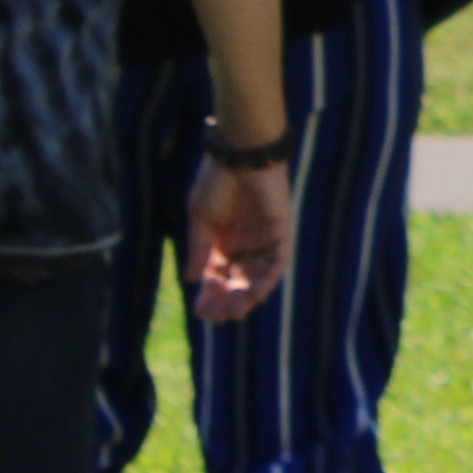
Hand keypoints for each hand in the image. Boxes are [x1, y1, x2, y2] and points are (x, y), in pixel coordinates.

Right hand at [184, 156, 294, 323]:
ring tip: (234, 311)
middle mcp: (242, 247)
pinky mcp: (281, 234)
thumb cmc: (216, 181)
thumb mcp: (200, 218)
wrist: (241, 155)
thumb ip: (199, 249)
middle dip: (226, 302)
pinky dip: (267, 281)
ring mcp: (262, 242)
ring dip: (246, 297)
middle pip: (236, 283)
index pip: (215, 278)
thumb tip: (191, 280)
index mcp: (220, 244)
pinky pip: (276, 264)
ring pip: (256, 279)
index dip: (208, 296)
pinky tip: (254, 295)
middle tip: (217, 317)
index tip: (199, 311)